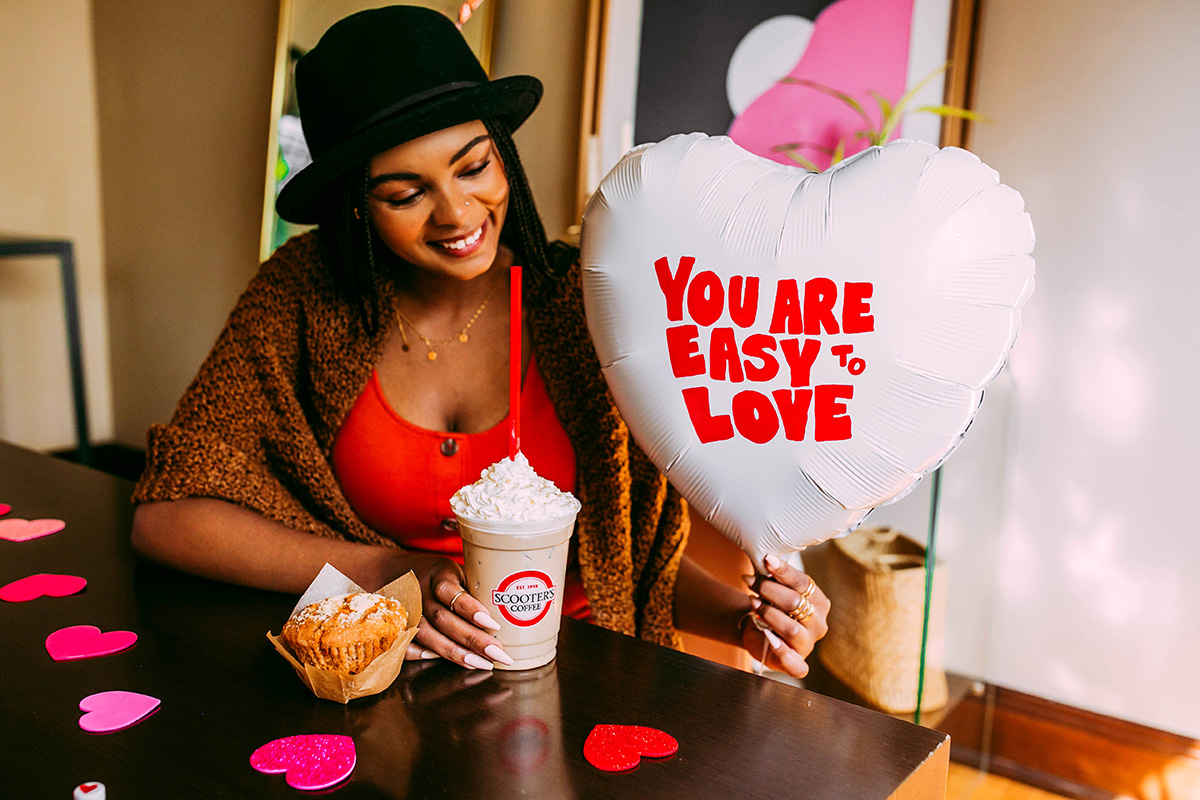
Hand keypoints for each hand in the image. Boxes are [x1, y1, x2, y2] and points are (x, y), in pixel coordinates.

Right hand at [394, 553, 513, 669]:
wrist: (399, 572)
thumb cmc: (442, 575)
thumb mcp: (460, 571)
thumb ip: (477, 589)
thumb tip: (513, 613)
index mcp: (438, 574)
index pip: (451, 592)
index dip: (471, 609)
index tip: (494, 624)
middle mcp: (419, 592)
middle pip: (443, 619)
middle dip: (472, 639)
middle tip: (498, 653)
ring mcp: (407, 611)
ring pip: (426, 635)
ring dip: (455, 653)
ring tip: (481, 663)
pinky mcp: (398, 626)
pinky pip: (406, 644)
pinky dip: (424, 655)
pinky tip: (447, 662)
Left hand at [740, 554, 829, 677]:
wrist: (759, 634)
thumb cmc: (771, 608)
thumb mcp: (773, 591)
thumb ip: (773, 578)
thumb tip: (767, 560)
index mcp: (819, 602)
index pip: (803, 583)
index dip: (784, 571)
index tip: (766, 560)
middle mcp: (819, 623)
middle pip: (795, 603)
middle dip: (769, 590)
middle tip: (751, 582)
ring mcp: (809, 644)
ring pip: (792, 629)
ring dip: (768, 614)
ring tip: (753, 603)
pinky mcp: (798, 664)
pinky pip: (795, 664)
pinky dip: (781, 651)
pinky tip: (768, 638)